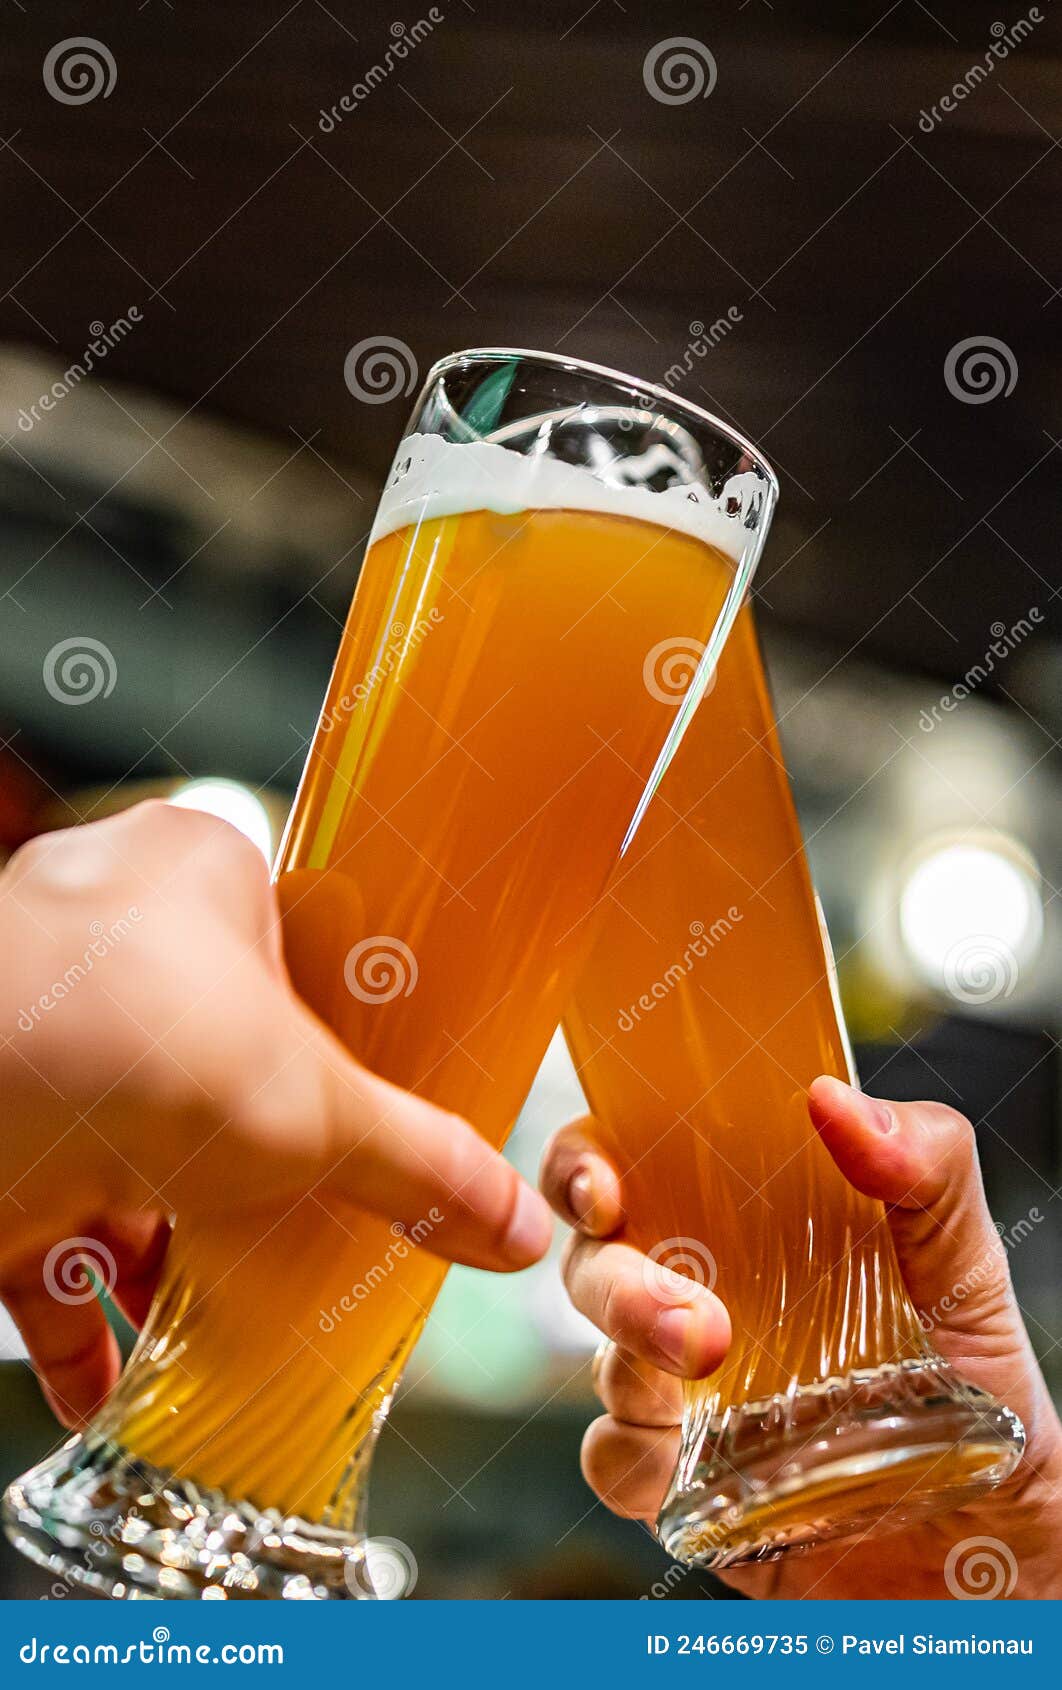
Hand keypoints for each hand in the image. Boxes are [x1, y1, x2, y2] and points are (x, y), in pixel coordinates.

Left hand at [0, 800, 551, 1427]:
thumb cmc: (131, 1043)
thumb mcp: (318, 1112)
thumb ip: (420, 1165)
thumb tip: (512, 1219)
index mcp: (195, 872)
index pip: (282, 945)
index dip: (322, 1031)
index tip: (353, 1101)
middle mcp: (103, 934)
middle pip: (203, 1061)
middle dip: (242, 1167)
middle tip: (299, 1220)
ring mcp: (33, 1030)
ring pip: (117, 1150)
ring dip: (159, 1253)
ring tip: (215, 1320)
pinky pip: (43, 1227)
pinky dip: (79, 1311)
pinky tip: (120, 1378)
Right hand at [541, 1077, 1061, 1597]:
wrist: (1001, 1537)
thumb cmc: (979, 1382)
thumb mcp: (968, 1262)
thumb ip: (925, 1168)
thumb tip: (837, 1101)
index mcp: (743, 1222)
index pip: (629, 1160)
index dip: (585, 1161)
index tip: (602, 1184)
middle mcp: (696, 1294)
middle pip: (593, 1260)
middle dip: (614, 1281)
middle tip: (693, 1319)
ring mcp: (682, 1392)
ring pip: (597, 1356)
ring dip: (630, 1358)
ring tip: (712, 1363)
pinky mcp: (682, 1483)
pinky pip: (612, 1460)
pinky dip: (630, 1454)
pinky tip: (690, 1456)